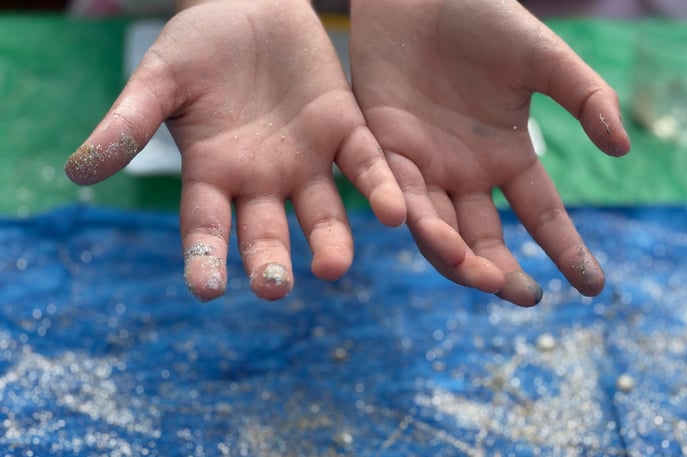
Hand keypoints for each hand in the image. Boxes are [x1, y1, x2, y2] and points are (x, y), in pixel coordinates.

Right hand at [66, 0, 404, 300]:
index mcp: (213, 174)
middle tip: (276, 286)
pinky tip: (395, 214)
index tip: (207, 291)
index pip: (205, 229)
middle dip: (270, 260)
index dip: (205, 259)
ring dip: (331, 241)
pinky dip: (379, 189)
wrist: (251, 4)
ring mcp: (307, 161)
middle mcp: (262, 180)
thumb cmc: (199, 44)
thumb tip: (78, 170)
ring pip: (321, 212)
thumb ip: (130, 122)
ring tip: (333, 267)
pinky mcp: (345, 131)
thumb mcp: (160, 79)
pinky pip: (365, 166)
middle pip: (266, 232)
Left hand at [350, 0, 629, 305]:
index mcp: (508, 157)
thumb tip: (623, 148)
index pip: (541, 216)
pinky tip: (425, 231)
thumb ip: (584, 96)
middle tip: (522, 295)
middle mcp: (466, 173)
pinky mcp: (381, 150)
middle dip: (501, 271)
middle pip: (484, 239)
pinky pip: (393, 192)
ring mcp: (424, 167)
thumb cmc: (483, 16)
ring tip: (480, 273)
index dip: (566, 250)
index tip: (593, 286)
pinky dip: (408, 213)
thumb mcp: (543, 57)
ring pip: (438, 228)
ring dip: (456, 255)